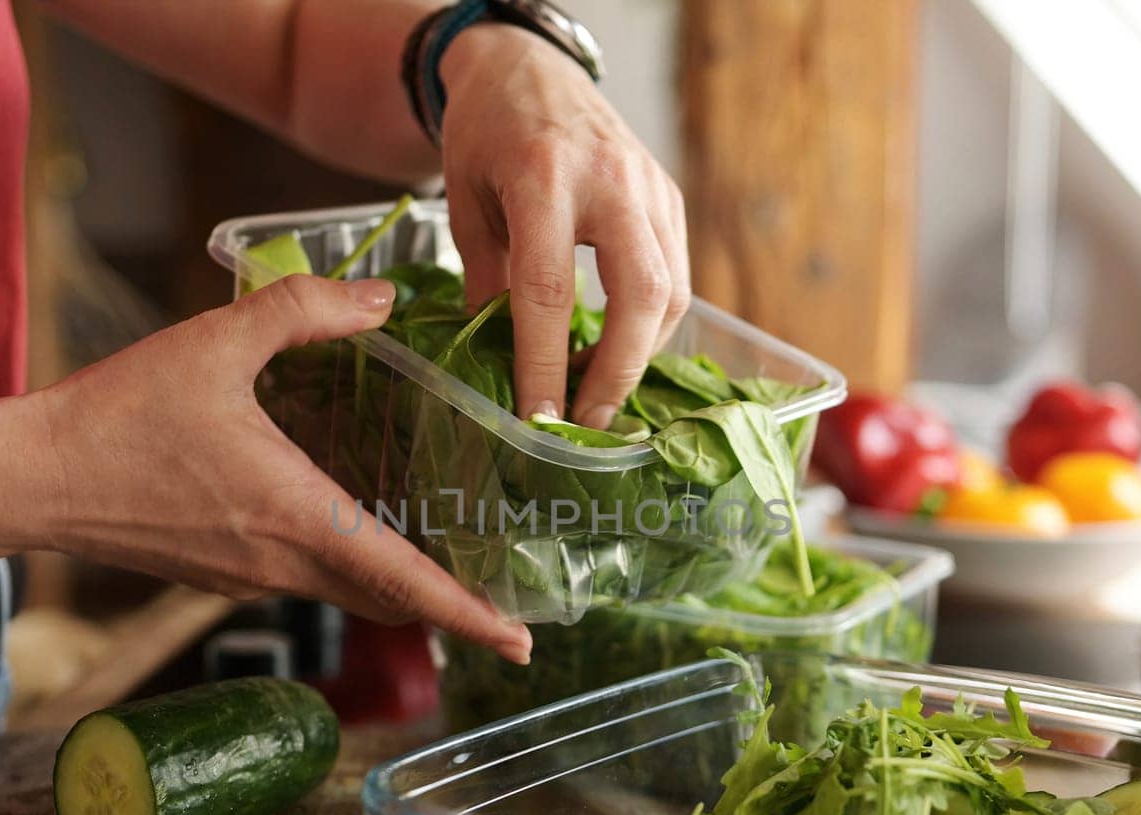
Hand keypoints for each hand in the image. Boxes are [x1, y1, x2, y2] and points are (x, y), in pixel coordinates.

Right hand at [33, 274, 532, 663]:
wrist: (35, 477)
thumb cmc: (123, 414)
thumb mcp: (218, 343)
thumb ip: (307, 311)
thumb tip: (385, 299)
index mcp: (300, 519)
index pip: (406, 581)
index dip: (469, 614)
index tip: (521, 641)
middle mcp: (285, 565)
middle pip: (391, 600)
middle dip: (452, 606)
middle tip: (505, 595)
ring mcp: (254, 579)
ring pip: (351, 594)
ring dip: (402, 586)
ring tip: (450, 562)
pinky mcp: (226, 575)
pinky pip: (311, 582)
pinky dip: (352, 571)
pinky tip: (360, 531)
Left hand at [439, 24, 690, 428]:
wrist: (527, 65)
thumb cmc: (485, 133)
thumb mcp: (465, 204)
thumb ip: (485, 282)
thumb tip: (498, 364)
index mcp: (542, 177)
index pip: (549, 290)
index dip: (545, 364)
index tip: (538, 418)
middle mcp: (610, 181)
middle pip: (641, 296)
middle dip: (618, 372)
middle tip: (587, 422)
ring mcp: (650, 187)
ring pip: (672, 293)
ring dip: (639, 353)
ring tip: (597, 391)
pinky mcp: (669, 196)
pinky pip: (675, 276)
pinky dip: (651, 323)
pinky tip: (619, 347)